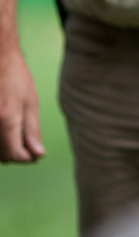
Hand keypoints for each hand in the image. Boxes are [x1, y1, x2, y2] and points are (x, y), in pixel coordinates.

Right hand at [0, 48, 44, 162]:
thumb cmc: (16, 79)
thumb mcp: (31, 103)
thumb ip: (32, 130)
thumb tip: (38, 154)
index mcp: (6, 121)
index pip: (15, 154)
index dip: (27, 157)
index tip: (36, 154)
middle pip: (2, 156)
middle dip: (17, 153)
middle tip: (28, 142)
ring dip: (6, 148)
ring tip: (17, 131)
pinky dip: (1, 139)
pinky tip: (7, 126)